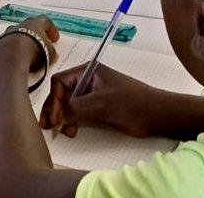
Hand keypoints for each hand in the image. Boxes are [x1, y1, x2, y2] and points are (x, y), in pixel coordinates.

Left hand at [0, 16, 58, 79]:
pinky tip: (16, 62)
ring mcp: (6, 35)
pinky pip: (6, 48)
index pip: (45, 21)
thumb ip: (51, 51)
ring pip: (15, 37)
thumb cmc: (32, 52)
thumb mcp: (49, 53)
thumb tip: (52, 54)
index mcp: (34, 23)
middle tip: (40, 45)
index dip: (51, 29)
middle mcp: (18, 26)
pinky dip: (11, 53)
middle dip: (35, 36)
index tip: (54, 38)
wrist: (9, 59)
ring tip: (28, 56)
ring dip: (22, 44)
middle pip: (28, 27)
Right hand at [38, 64, 168, 138]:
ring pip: (67, 105)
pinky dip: (71, 122)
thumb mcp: (102, 102)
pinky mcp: (97, 109)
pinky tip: (72, 131)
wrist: (155, 115)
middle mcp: (87, 81)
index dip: (54, 99)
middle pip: (61, 93)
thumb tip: (56, 116)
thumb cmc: (131, 102)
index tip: (55, 117)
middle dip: (54, 109)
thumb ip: (76, 107)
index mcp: (88, 71)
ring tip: (63, 131)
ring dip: (62, 117)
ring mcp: (92, 95)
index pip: (60, 81)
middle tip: (48, 127)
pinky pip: (77, 114)